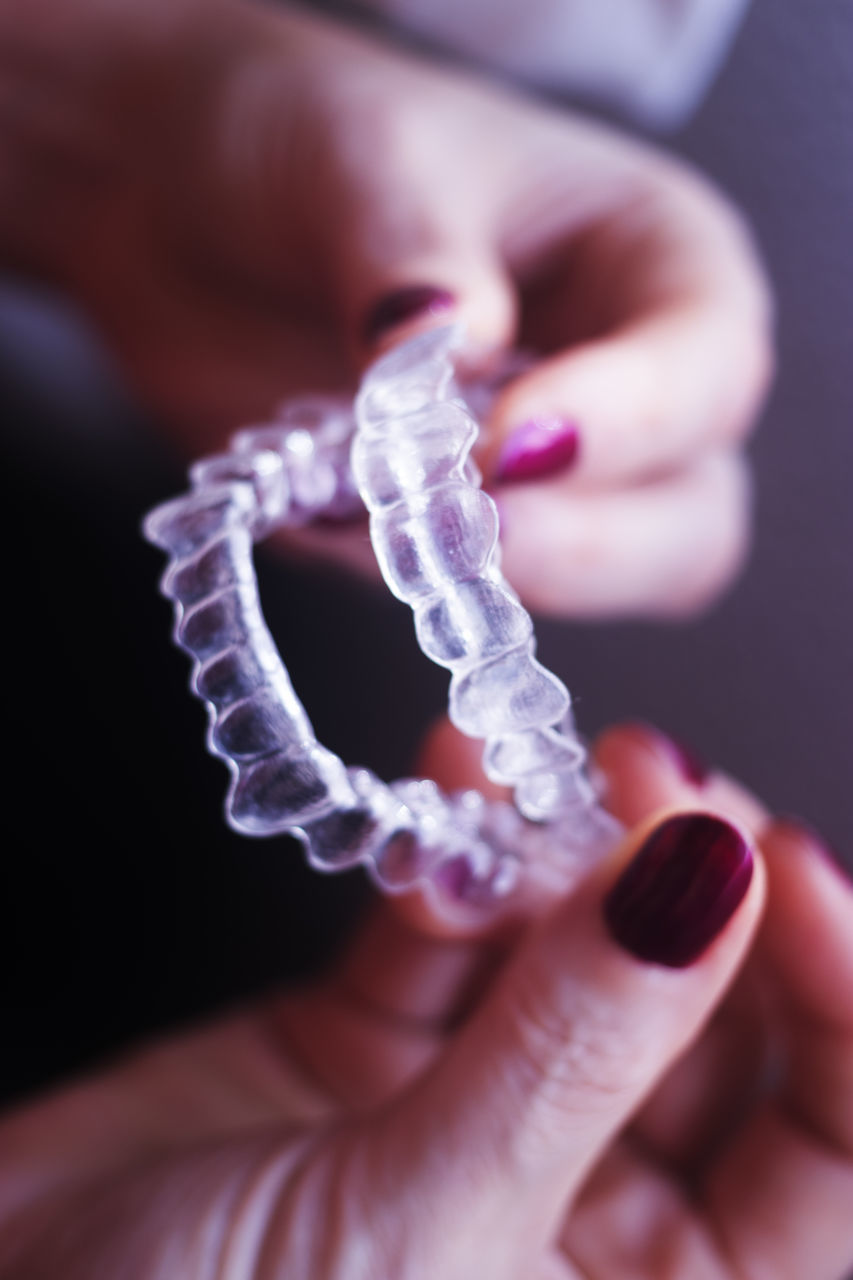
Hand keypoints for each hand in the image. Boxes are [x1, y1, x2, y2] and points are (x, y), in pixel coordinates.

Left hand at [1, 0, 771, 617]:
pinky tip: (324, 521)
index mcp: (653, 258)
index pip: (707, 367)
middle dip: (584, 541)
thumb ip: (413, 258)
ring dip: (499, 581)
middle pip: (689, 515)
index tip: (509, 442)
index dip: (631, 422)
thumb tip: (456, 351)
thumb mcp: (358, 159)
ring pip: (601, 582)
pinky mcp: (462, 535)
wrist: (190, 208)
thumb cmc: (305, 144)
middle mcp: (627, 382)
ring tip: (373, 517)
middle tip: (460, 521)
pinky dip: (405, 586)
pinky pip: (472, 601)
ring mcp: (549, 476)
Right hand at [2, 723, 849, 1278]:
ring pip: (585, 955)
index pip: (835, 1148)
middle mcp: (592, 1221)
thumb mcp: (417, 1244)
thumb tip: (708, 885)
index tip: (784, 863)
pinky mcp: (378, 1047)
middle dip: (694, 887)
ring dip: (570, 853)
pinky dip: (453, 858)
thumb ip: (572, 1051)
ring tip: (541, 770)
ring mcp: (484, 1117)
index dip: (842, 995)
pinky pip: (452, 931)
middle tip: (656, 782)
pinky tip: (448, 782)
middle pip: (719, 1021)